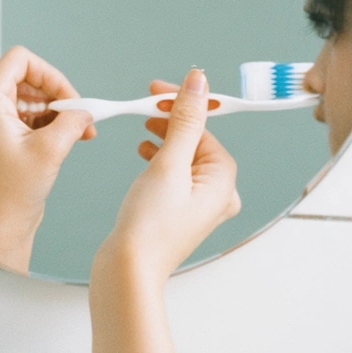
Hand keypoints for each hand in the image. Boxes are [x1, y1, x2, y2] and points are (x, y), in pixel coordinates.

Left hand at [0, 46, 96, 273]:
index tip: (71, 98)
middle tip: (78, 119)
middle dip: (53, 97)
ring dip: (47, 112)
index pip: (20, 61)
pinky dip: (33, 124)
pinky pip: (8, 116)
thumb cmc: (9, 197)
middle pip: (20, 79)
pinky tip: (56, 141)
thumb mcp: (51, 150)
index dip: (51, 75)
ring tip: (73, 135)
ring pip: (17, 98)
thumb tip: (86, 110)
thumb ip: (73, 119)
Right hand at [94, 68, 239, 286]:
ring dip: (165, 137)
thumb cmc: (150, 225)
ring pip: (185, 156)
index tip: (157, 89)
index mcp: (224, 179)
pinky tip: (144, 153)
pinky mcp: (179, 211)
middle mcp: (218, 193)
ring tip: (144, 127)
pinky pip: (175, 173)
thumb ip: (185, 120)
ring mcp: (199, 205)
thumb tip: (198, 83)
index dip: (182, 103)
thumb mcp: (168, 163)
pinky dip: (161, 158)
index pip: (205, 127)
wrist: (128, 269)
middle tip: (146, 104)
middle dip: (172, 119)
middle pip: (197, 140)